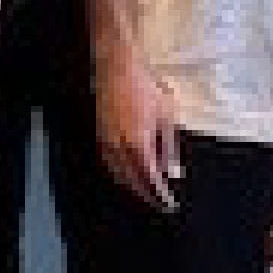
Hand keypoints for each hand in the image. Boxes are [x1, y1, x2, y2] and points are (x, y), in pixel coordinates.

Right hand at [95, 53, 181, 211]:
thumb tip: (173, 174)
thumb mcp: (166, 117)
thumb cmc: (146, 88)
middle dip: (146, 196)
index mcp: (138, 143)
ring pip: (117, 176)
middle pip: (132, 182)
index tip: (170, 204)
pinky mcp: (98, 137)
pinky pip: (108, 165)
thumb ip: (168, 149)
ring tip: (146, 195)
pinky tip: (127, 177)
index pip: (149, 179)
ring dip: (131, 189)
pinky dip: (119, 176)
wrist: (117, 68)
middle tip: (160, 205)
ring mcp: (105, 142)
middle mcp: (118, 147)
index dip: (159, 194)